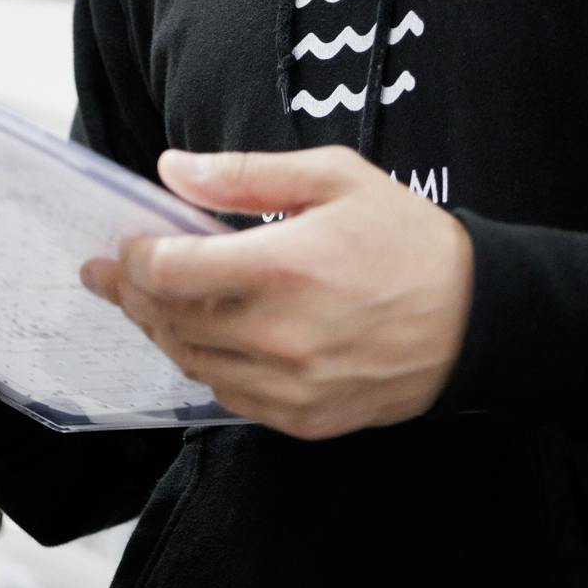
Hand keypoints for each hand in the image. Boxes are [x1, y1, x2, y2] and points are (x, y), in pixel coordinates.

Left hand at [80, 145, 473, 439]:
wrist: (477, 319)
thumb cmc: (408, 240)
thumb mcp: (335, 178)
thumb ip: (245, 175)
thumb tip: (173, 169)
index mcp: (285, 268)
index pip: (172, 273)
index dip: (135, 258)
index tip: (124, 245)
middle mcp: (281, 335)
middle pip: (172, 320)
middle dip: (132, 294)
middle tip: (110, 275)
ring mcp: (293, 385)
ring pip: (194, 363)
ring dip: (162, 331)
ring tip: (146, 303)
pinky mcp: (306, 418)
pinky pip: (230, 397)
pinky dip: (206, 367)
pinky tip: (201, 340)